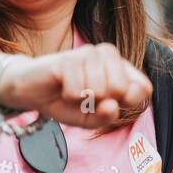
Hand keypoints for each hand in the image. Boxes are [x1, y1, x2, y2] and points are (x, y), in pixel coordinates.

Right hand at [0, 43, 152, 128]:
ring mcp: (88, 53)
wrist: (29, 92)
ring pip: (99, 90)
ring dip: (81, 99)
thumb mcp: (89, 119)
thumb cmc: (63, 102)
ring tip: (71, 90)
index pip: (144, 87)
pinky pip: (78, 90)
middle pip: (122, 89)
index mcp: (120, 68)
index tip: (108, 104)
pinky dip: (68, 96)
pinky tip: (60, 86)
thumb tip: (113, 107)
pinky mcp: (69, 57)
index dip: (128, 102)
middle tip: (85, 97)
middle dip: (101, 102)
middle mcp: (108, 54)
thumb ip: (106, 117)